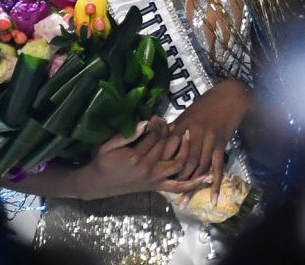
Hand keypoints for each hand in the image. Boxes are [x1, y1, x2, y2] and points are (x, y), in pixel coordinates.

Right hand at [70, 116, 196, 199]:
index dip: (157, 124)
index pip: (154, 136)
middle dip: (170, 132)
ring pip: (179, 164)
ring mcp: (155, 179)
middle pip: (168, 146)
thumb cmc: (101, 162)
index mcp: (136, 157)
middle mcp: (149, 169)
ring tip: (190, 134)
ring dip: (187, 149)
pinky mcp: (157, 187)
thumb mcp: (108, 145)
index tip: (157, 117)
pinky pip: (178, 186)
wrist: (98, 184)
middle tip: (170, 123)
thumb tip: (145, 123)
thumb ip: (127, 135)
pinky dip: (193, 183)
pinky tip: (207, 177)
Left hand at [157, 79, 249, 202]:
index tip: (153, 177)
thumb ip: (173, 128)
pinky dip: (215, 183)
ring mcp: (209, 139)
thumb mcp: (187, 113)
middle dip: (176, 179)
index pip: (169, 149)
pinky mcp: (221, 144)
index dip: (162, 164)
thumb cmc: (206, 104)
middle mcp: (194, 134)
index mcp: (182, 125)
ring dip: (192, 185)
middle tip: (168, 195)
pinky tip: (212, 198)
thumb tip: (157, 136)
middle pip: (184, 162)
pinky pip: (217, 167)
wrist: (230, 96)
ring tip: (185, 202)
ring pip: (199, 167)